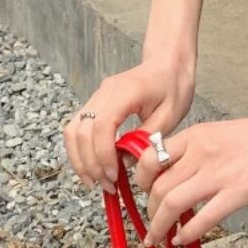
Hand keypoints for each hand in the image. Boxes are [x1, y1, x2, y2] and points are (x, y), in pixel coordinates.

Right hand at [62, 54, 195, 195]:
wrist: (169, 62)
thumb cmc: (174, 86)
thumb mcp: (171, 115)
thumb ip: (147, 139)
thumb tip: (125, 164)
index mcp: (127, 91)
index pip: (102, 125)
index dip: (103, 155)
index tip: (114, 176)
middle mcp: (106, 90)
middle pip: (82, 130)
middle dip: (90, 163)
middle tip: (107, 186)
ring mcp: (97, 94)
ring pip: (73, 129)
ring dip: (80, 159)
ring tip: (95, 182)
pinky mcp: (95, 102)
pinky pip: (77, 127)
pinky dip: (80, 150)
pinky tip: (93, 167)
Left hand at [132, 111, 247, 247]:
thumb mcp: (215, 134)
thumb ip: (193, 152)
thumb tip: (173, 176)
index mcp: (194, 136)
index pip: (149, 158)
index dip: (139, 182)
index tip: (143, 194)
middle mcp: (200, 154)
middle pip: (157, 186)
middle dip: (148, 211)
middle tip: (151, 224)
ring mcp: (217, 174)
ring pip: (171, 203)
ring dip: (159, 227)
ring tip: (159, 238)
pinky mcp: (236, 193)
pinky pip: (202, 218)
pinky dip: (186, 233)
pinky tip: (182, 240)